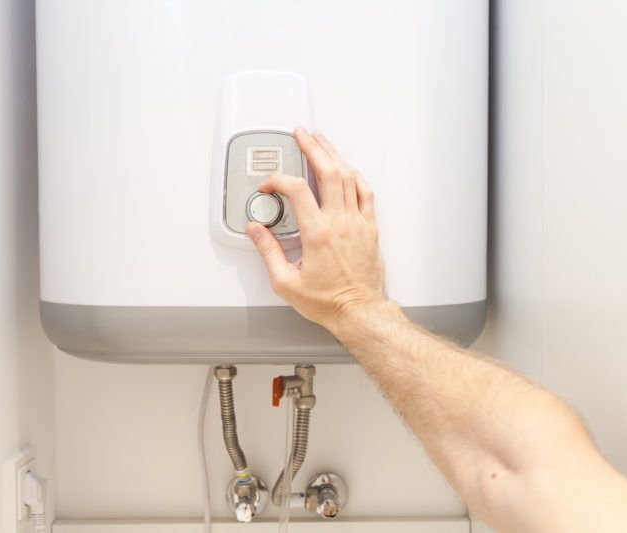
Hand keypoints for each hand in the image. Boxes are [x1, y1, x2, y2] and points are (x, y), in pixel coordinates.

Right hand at [246, 127, 387, 332]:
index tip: (268, 188)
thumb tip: (256, 230)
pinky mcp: (370, 228)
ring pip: (349, 176)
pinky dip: (355, 175)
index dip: (278, 181)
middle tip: (301, 134)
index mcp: (318, 234)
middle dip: (312, 147)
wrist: (359, 311)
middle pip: (328, 171)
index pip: (298, 190)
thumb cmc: (328, 302)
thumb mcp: (286, 282)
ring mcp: (358, 223)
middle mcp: (340, 223)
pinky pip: (365, 192)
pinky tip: (347, 168)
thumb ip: (267, 251)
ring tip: (321, 141)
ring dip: (334, 154)